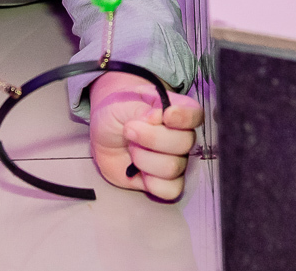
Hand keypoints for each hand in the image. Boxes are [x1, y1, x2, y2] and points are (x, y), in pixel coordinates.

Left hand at [89, 71, 201, 200]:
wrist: (100, 136)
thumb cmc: (115, 114)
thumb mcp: (121, 104)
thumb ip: (141, 109)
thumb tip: (159, 117)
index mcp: (175, 110)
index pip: (195, 114)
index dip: (185, 117)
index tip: (166, 116)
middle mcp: (181, 137)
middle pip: (185, 143)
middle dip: (151, 138)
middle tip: (129, 131)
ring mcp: (175, 160)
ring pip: (173, 167)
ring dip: (143, 158)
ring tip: (131, 148)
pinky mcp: (165, 182)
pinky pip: (170, 190)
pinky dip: (150, 182)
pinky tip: (136, 170)